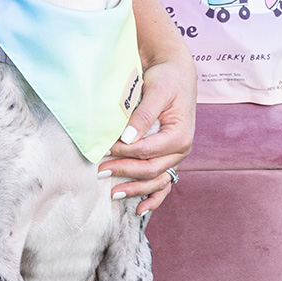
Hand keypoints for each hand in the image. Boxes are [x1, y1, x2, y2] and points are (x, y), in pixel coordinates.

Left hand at [98, 57, 195, 215]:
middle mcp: (181, 150)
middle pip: (150, 169)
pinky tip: (139, 208)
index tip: (104, 148)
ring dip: (135, 189)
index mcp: (180, 135)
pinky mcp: (169, 156)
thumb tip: (128, 138)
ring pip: (156, 180)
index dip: (124, 152)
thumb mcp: (157, 91)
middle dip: (125, 172)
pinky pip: (163, 183)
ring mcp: (176, 156)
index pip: (147, 150)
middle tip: (100, 171)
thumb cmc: (167, 79)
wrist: (176, 72)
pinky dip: (153, 198)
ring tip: (113, 194)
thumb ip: (144, 115)